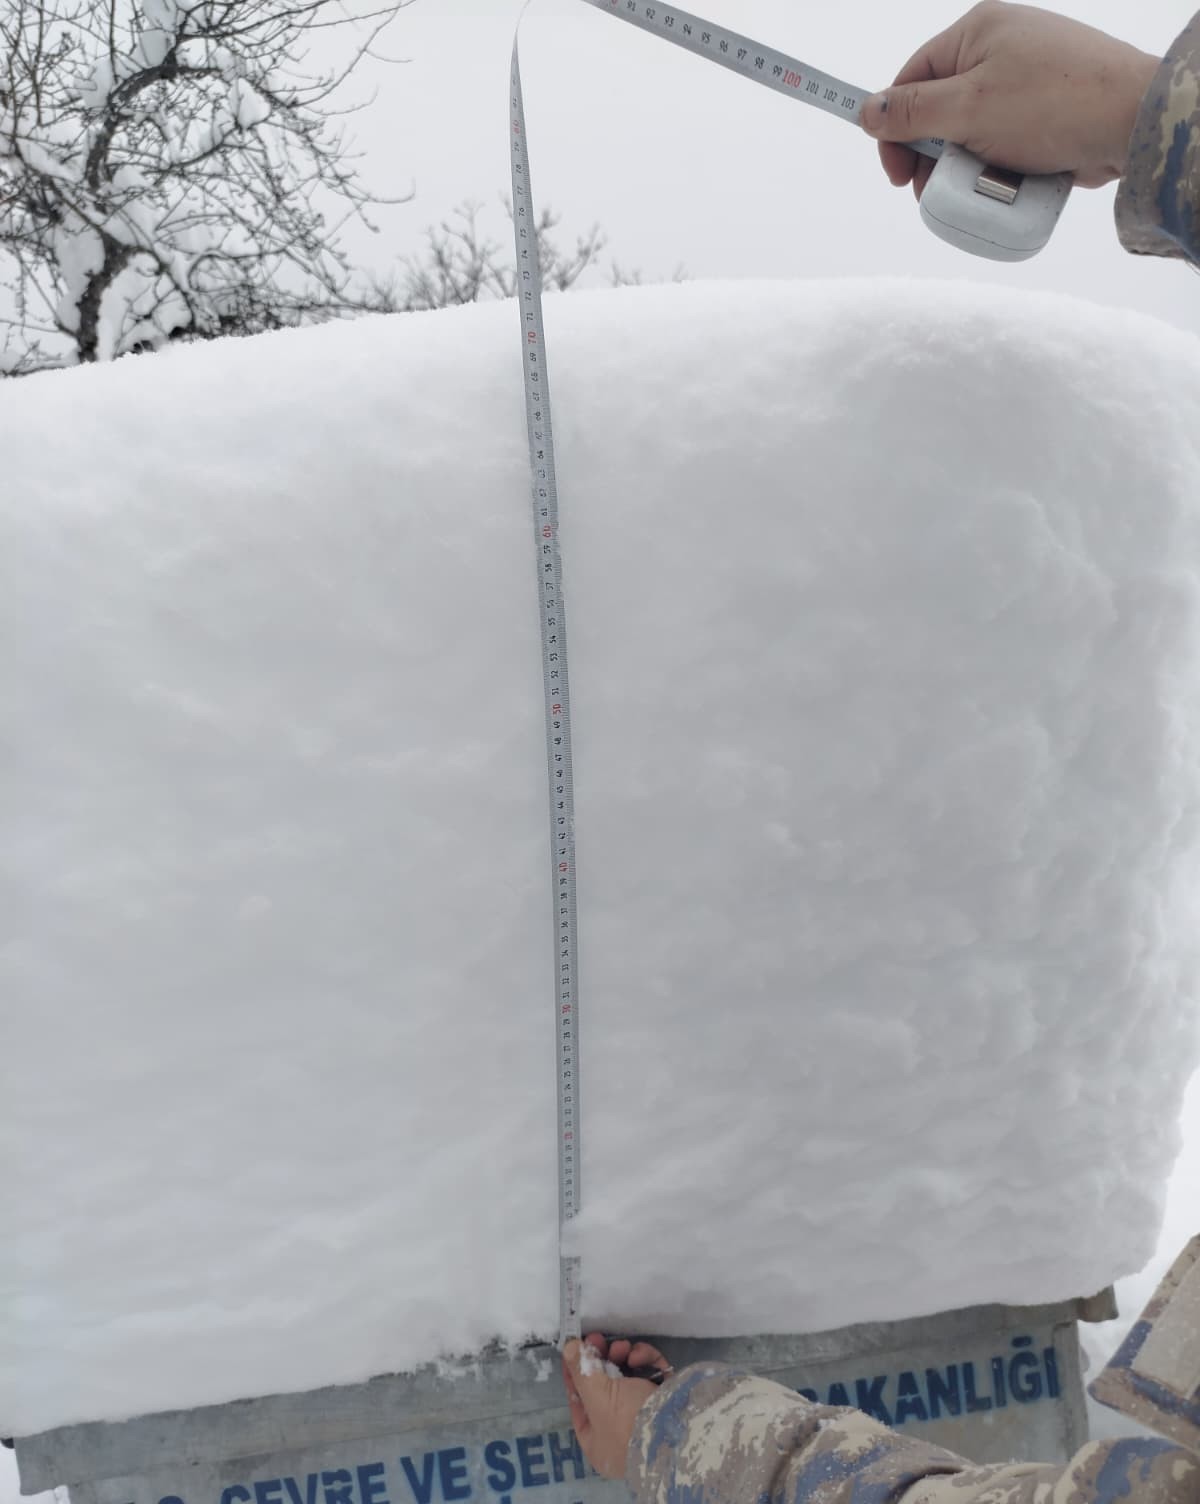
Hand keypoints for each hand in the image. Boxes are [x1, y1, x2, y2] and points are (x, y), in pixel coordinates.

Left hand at [560, 1333, 672, 1479]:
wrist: (680, 1429)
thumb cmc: (628, 1421)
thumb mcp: (598, 1396)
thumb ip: (580, 1370)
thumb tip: (567, 1347)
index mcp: (598, 1441)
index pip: (579, 1403)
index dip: (574, 1374)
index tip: (574, 1349)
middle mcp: (619, 1431)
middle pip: (603, 1387)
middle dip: (601, 1360)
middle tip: (598, 1339)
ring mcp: (644, 1415)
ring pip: (627, 1377)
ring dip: (622, 1356)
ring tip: (624, 1348)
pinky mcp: (664, 1399)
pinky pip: (649, 1374)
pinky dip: (645, 1360)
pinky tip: (641, 1356)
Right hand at [859, 1, 1160, 197]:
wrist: (1132, 121)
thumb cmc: (1052, 104)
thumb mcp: (969, 109)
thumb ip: (913, 113)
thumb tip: (867, 111)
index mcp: (978, 31)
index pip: (913, 79)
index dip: (895, 128)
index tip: (894, 173)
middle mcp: (1001, 49)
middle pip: (940, 110)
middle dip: (931, 156)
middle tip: (931, 192)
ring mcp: (1025, 82)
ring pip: (971, 134)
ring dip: (964, 169)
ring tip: (975, 188)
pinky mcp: (1045, 114)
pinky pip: (1002, 145)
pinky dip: (996, 169)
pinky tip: (1003, 184)